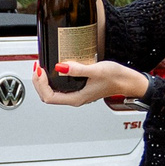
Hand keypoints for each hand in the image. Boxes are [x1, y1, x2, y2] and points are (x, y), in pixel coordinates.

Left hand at [32, 56, 146, 106]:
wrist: (127, 81)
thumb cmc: (116, 78)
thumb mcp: (96, 70)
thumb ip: (78, 69)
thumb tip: (60, 67)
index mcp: (76, 98)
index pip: (49, 97)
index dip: (41, 85)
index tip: (41, 70)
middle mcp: (74, 98)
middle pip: (47, 95)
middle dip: (39, 82)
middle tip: (37, 67)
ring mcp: (76, 93)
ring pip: (52, 92)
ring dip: (43, 81)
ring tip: (41, 68)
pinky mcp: (78, 87)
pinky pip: (59, 87)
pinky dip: (52, 79)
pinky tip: (53, 69)